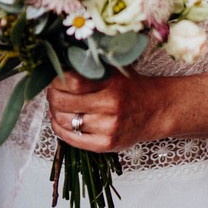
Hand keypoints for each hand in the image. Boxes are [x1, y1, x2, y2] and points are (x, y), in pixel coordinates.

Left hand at [45, 71, 168, 153]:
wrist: (155, 110)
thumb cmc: (130, 86)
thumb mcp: (114, 69)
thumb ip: (91, 65)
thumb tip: (59, 63)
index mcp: (112, 84)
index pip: (71, 82)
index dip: (57, 80)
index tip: (56, 79)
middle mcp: (110, 106)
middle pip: (63, 103)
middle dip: (52, 96)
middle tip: (53, 93)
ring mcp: (108, 128)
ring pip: (64, 121)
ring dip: (54, 113)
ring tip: (57, 106)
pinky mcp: (106, 145)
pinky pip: (72, 139)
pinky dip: (59, 129)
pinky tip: (59, 121)